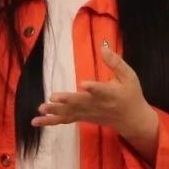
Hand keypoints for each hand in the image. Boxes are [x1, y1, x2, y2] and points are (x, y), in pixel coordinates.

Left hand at [33, 44, 158, 145]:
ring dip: (55, 111)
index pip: (102, 91)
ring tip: (41, 109)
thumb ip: (116, 62)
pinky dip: (51, 121)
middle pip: (81, 103)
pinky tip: (37, 121)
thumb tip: (103, 46)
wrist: (131, 120)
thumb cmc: (131, 95)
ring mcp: (88, 113)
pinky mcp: (82, 118)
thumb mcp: (129, 77)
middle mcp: (98, 105)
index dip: (93, 88)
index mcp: (111, 94)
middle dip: (67, 101)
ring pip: (71, 113)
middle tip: (53, 98)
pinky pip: (66, 120)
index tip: (84, 84)